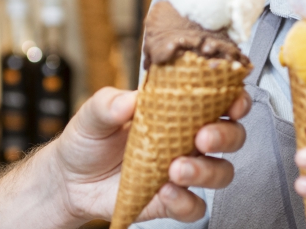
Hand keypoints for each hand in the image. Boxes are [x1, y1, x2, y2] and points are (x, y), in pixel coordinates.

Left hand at [51, 86, 250, 223]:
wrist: (70, 179)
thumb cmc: (89, 140)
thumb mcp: (93, 114)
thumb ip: (110, 104)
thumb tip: (131, 100)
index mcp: (176, 110)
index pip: (218, 100)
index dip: (235, 99)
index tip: (232, 102)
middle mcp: (187, 140)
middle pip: (231, 136)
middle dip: (226, 135)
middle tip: (202, 137)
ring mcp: (182, 171)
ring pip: (221, 172)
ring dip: (206, 170)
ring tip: (176, 169)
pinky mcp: (171, 201)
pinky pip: (195, 206)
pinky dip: (185, 201)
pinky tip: (165, 192)